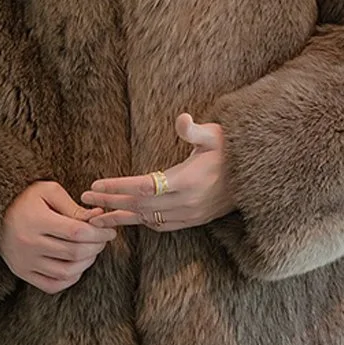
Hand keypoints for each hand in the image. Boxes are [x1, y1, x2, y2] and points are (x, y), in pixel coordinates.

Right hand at [0, 180, 116, 293]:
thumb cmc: (25, 198)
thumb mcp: (48, 192)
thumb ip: (73, 206)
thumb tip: (99, 218)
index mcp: (37, 220)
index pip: (77, 233)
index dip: (98, 233)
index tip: (109, 231)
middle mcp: (29, 244)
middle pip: (74, 253)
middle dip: (96, 247)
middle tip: (103, 240)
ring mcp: (25, 261)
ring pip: (66, 271)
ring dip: (86, 263)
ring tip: (92, 251)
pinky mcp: (22, 272)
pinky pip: (52, 285)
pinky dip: (70, 278)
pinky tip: (77, 266)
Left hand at [81, 113, 235, 231]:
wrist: (258, 176)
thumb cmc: (233, 150)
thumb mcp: (215, 135)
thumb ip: (195, 130)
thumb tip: (182, 119)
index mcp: (187, 181)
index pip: (143, 187)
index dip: (118, 187)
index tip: (96, 184)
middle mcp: (186, 202)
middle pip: (139, 206)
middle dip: (110, 202)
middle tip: (85, 198)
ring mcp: (190, 214)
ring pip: (147, 219)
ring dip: (121, 217)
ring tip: (96, 216)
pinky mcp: (194, 220)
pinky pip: (162, 225)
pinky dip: (142, 222)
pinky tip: (129, 218)